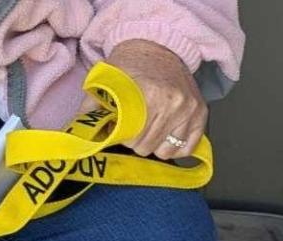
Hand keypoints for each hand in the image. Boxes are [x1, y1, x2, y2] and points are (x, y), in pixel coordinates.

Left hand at [101, 39, 208, 160]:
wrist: (158, 46)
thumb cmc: (131, 66)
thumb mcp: (106, 83)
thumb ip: (91, 110)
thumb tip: (82, 137)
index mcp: (149, 94)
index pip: (132, 139)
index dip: (122, 137)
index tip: (121, 126)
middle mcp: (173, 102)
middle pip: (147, 147)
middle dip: (136, 141)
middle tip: (135, 124)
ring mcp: (189, 109)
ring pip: (165, 151)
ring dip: (155, 144)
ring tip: (150, 127)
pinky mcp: (200, 114)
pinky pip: (186, 148)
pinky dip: (174, 146)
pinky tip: (165, 134)